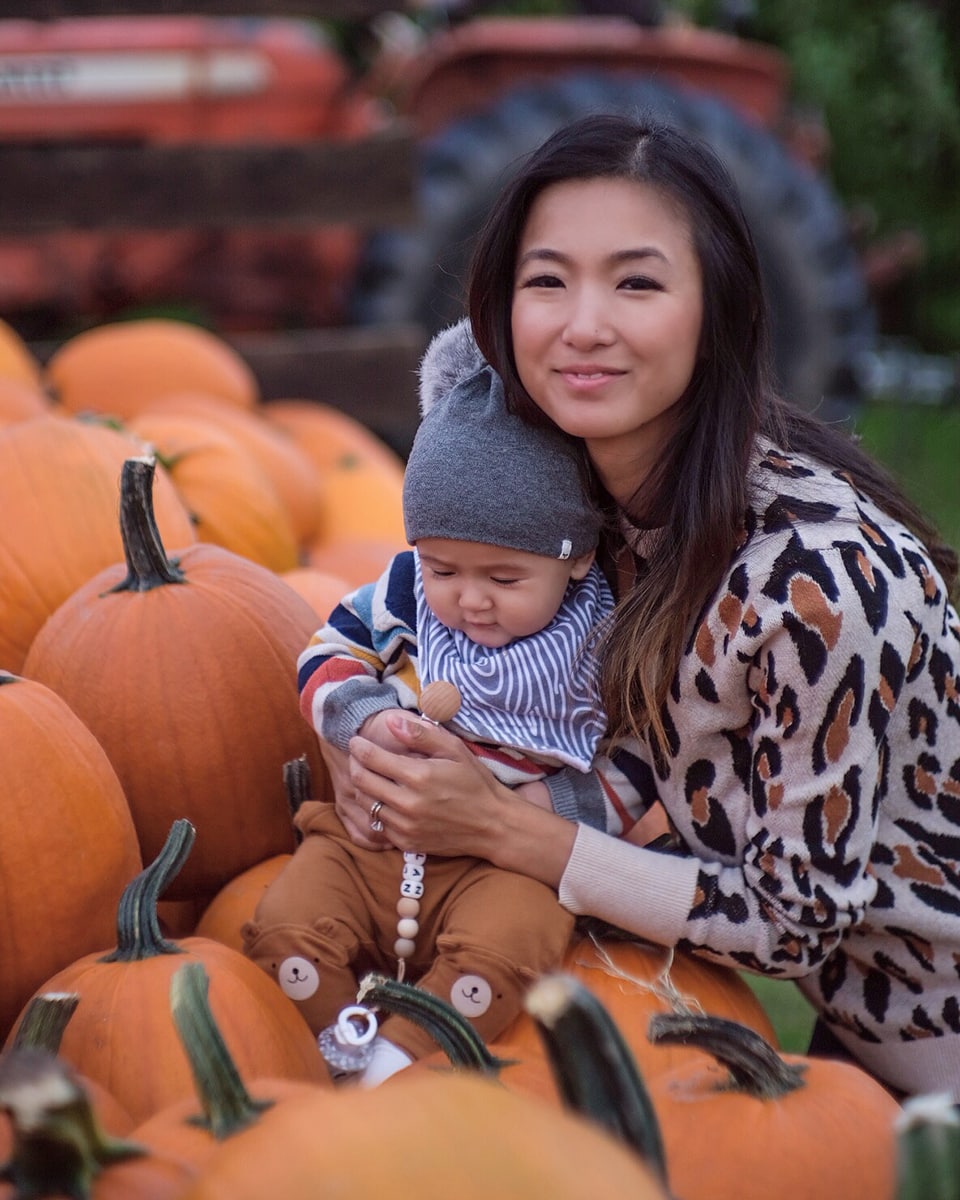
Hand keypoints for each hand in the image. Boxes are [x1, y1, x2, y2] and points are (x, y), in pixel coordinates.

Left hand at [347, 711, 510, 858]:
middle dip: (354, 765)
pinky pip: (377, 824)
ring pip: (366, 804)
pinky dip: (376, 809)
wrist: (492, 825)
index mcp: (419, 776)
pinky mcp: (406, 842)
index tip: (356, 741)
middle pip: (361, 781)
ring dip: (362, 787)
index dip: (359, 747)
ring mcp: (406, 826)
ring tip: (369, 775)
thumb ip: (421, 734)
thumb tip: (390, 721)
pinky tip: (385, 799)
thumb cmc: (475, 782)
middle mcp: (408, 803)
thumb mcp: (454, 750)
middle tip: (358, 757)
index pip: (372, 758)